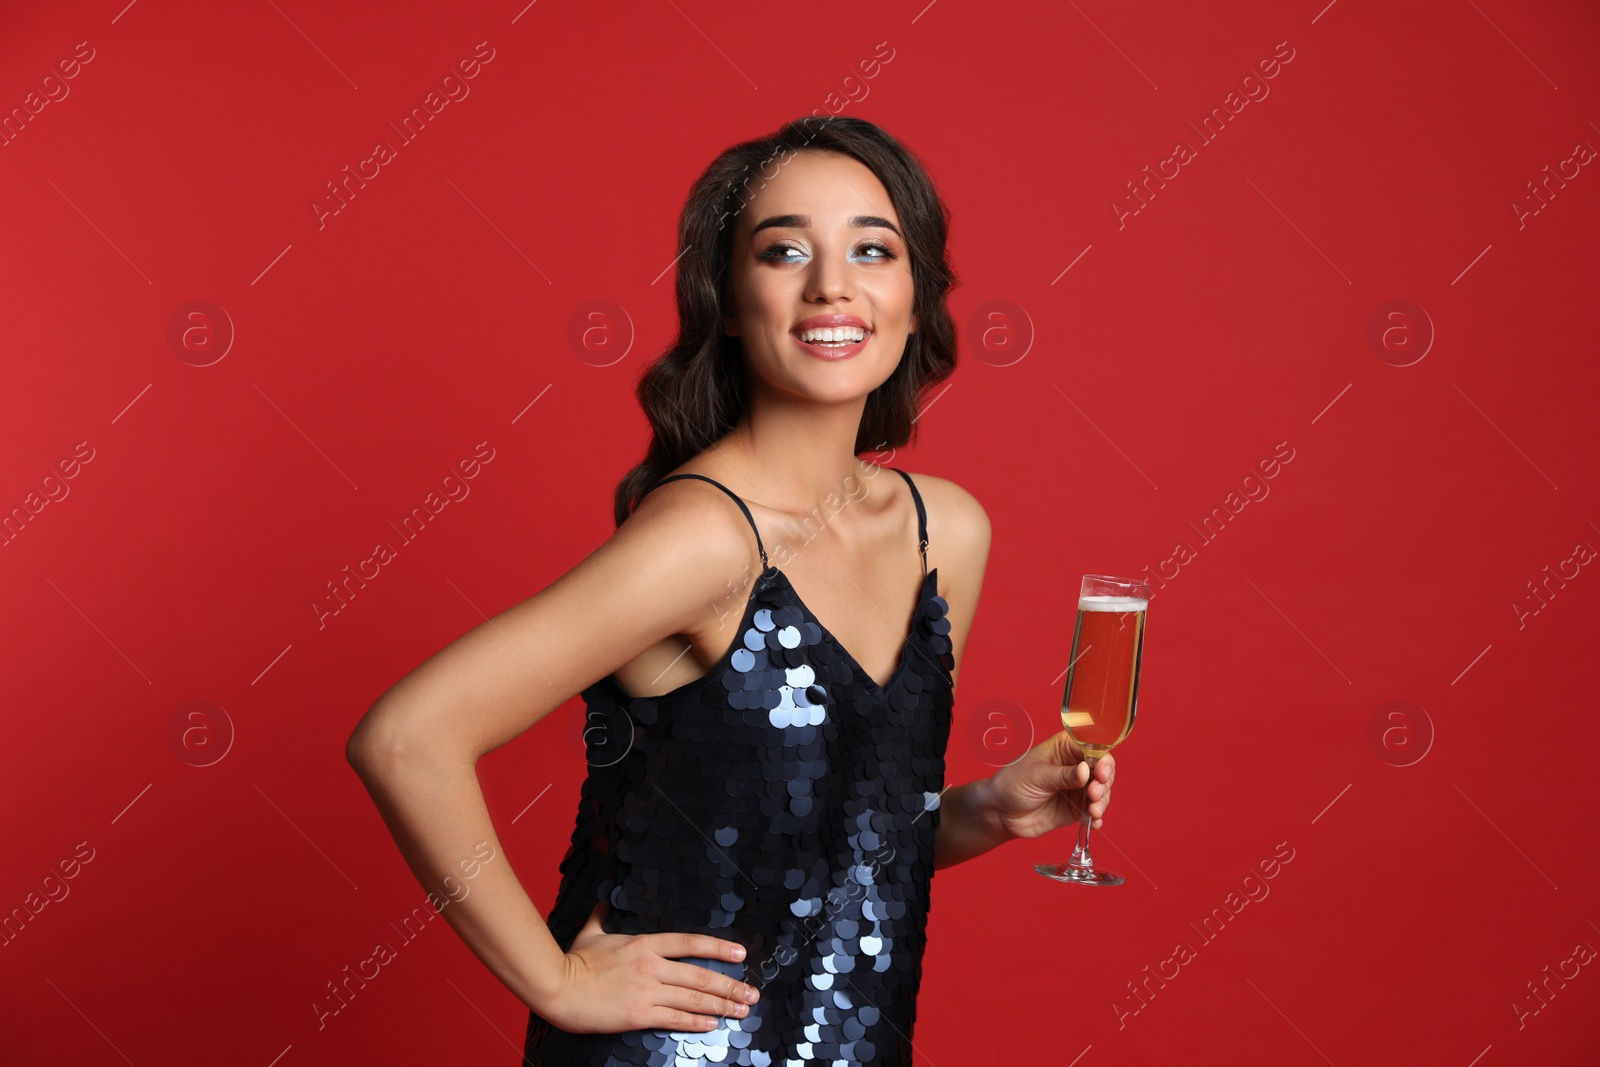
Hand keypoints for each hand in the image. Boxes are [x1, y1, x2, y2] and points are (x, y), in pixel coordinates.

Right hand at [534, 900, 760, 1033]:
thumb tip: (604, 903)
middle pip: (700, 975)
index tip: (741, 955)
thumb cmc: (573, 962)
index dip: (718, 948)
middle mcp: (651, 966)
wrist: (558, 988)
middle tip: (751, 993)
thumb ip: (602, 917)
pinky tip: (713, 1024)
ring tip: (741, 1010)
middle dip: (730, 985)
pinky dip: (697, 1021)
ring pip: (693, 998)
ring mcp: (647, 991)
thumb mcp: (591, 933)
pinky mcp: (639, 1014)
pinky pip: (675, 1018)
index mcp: (644, 943)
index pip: (690, 943)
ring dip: (721, 1005)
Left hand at [986, 729, 1114, 840]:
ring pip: (1102, 790)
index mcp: (1064, 748)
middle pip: (1103, 769)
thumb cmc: (1013, 784)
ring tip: (1093, 810)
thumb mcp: (1037, 776)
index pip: (1092, 747)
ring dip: (1103, 801)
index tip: (1101, 773)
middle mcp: (1075, 765)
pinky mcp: (1076, 808)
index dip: (1102, 759)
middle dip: (1104, 782)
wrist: (1001, 813)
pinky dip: (1097, 816)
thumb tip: (1086, 770)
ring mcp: (1077, 787)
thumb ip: (1063, 775)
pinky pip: (1094, 811)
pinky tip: (1094, 822)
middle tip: (1094, 794)